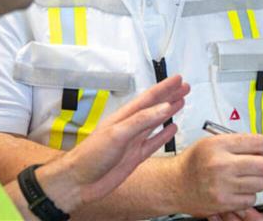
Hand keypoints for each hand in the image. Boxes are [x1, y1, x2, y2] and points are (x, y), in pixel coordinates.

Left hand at [37, 75, 189, 211]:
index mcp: (124, 117)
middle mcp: (130, 127)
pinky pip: (154, 142)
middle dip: (170, 96)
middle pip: (155, 107)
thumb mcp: (116, 134)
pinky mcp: (136, 157)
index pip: (148, 98)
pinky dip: (165, 135)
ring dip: (169, 111)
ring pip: (156, 122)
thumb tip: (164, 107)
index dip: (164, 88)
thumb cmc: (90, 156)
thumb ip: (141, 120)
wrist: (78, 183)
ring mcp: (133, 141)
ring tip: (182, 101)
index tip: (178, 79)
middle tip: (185, 87)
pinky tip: (172, 128)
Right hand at [173, 132, 262, 215]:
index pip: (257, 142)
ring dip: (259, 180)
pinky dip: (249, 195)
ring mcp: (221, 186)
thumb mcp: (215, 143)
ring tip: (247, 177)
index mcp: (219, 145)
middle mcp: (220, 164)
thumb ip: (241, 143)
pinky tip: (238, 189)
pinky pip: (250, 199)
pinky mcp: (222, 202)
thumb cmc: (196, 162)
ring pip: (259, 183)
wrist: (174, 184)